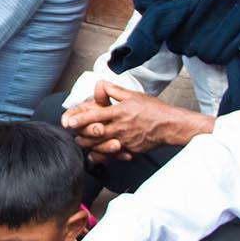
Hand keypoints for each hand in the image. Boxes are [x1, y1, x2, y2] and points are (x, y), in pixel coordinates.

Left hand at [62, 81, 209, 156]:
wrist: (170, 126)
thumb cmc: (153, 110)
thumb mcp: (133, 95)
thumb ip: (115, 90)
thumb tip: (100, 85)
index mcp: (119, 112)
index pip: (94, 117)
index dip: (80, 120)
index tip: (69, 122)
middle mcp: (120, 128)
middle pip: (93, 135)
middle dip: (80, 135)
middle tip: (74, 133)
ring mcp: (124, 141)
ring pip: (100, 147)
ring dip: (89, 145)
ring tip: (84, 142)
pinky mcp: (129, 150)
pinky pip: (112, 155)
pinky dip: (102, 155)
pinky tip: (97, 153)